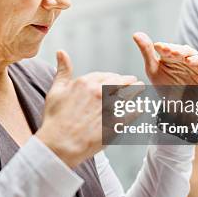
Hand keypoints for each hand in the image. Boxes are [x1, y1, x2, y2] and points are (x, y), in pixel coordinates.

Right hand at [36, 50, 142, 167]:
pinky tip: (142, 106)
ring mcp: (109, 107)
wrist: (60, 144)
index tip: (116, 78)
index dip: (112, 77)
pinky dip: (139, 108)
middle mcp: (100, 92)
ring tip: (141, 89)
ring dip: (137, 90)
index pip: (105, 75)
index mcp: (86, 82)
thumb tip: (61, 52)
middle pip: (120, 82)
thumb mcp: (56, 90)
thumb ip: (63, 70)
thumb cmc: (55, 119)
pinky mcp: (116, 123)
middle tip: (134, 81)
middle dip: (128, 81)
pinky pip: (133, 112)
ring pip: (129, 94)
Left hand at [133, 32, 197, 85]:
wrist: (179, 106)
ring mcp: (194, 61)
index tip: (157, 47)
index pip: (165, 48)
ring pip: (190, 53)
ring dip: (183, 52)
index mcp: (168, 55)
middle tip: (165, 49)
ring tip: (175, 54)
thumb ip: (146, 52)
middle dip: (172, 49)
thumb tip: (136, 34)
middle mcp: (182, 56)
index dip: (162, 47)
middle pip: (178, 49)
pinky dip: (197, 60)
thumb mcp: (153, 69)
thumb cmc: (165, 86)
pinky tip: (189, 61)